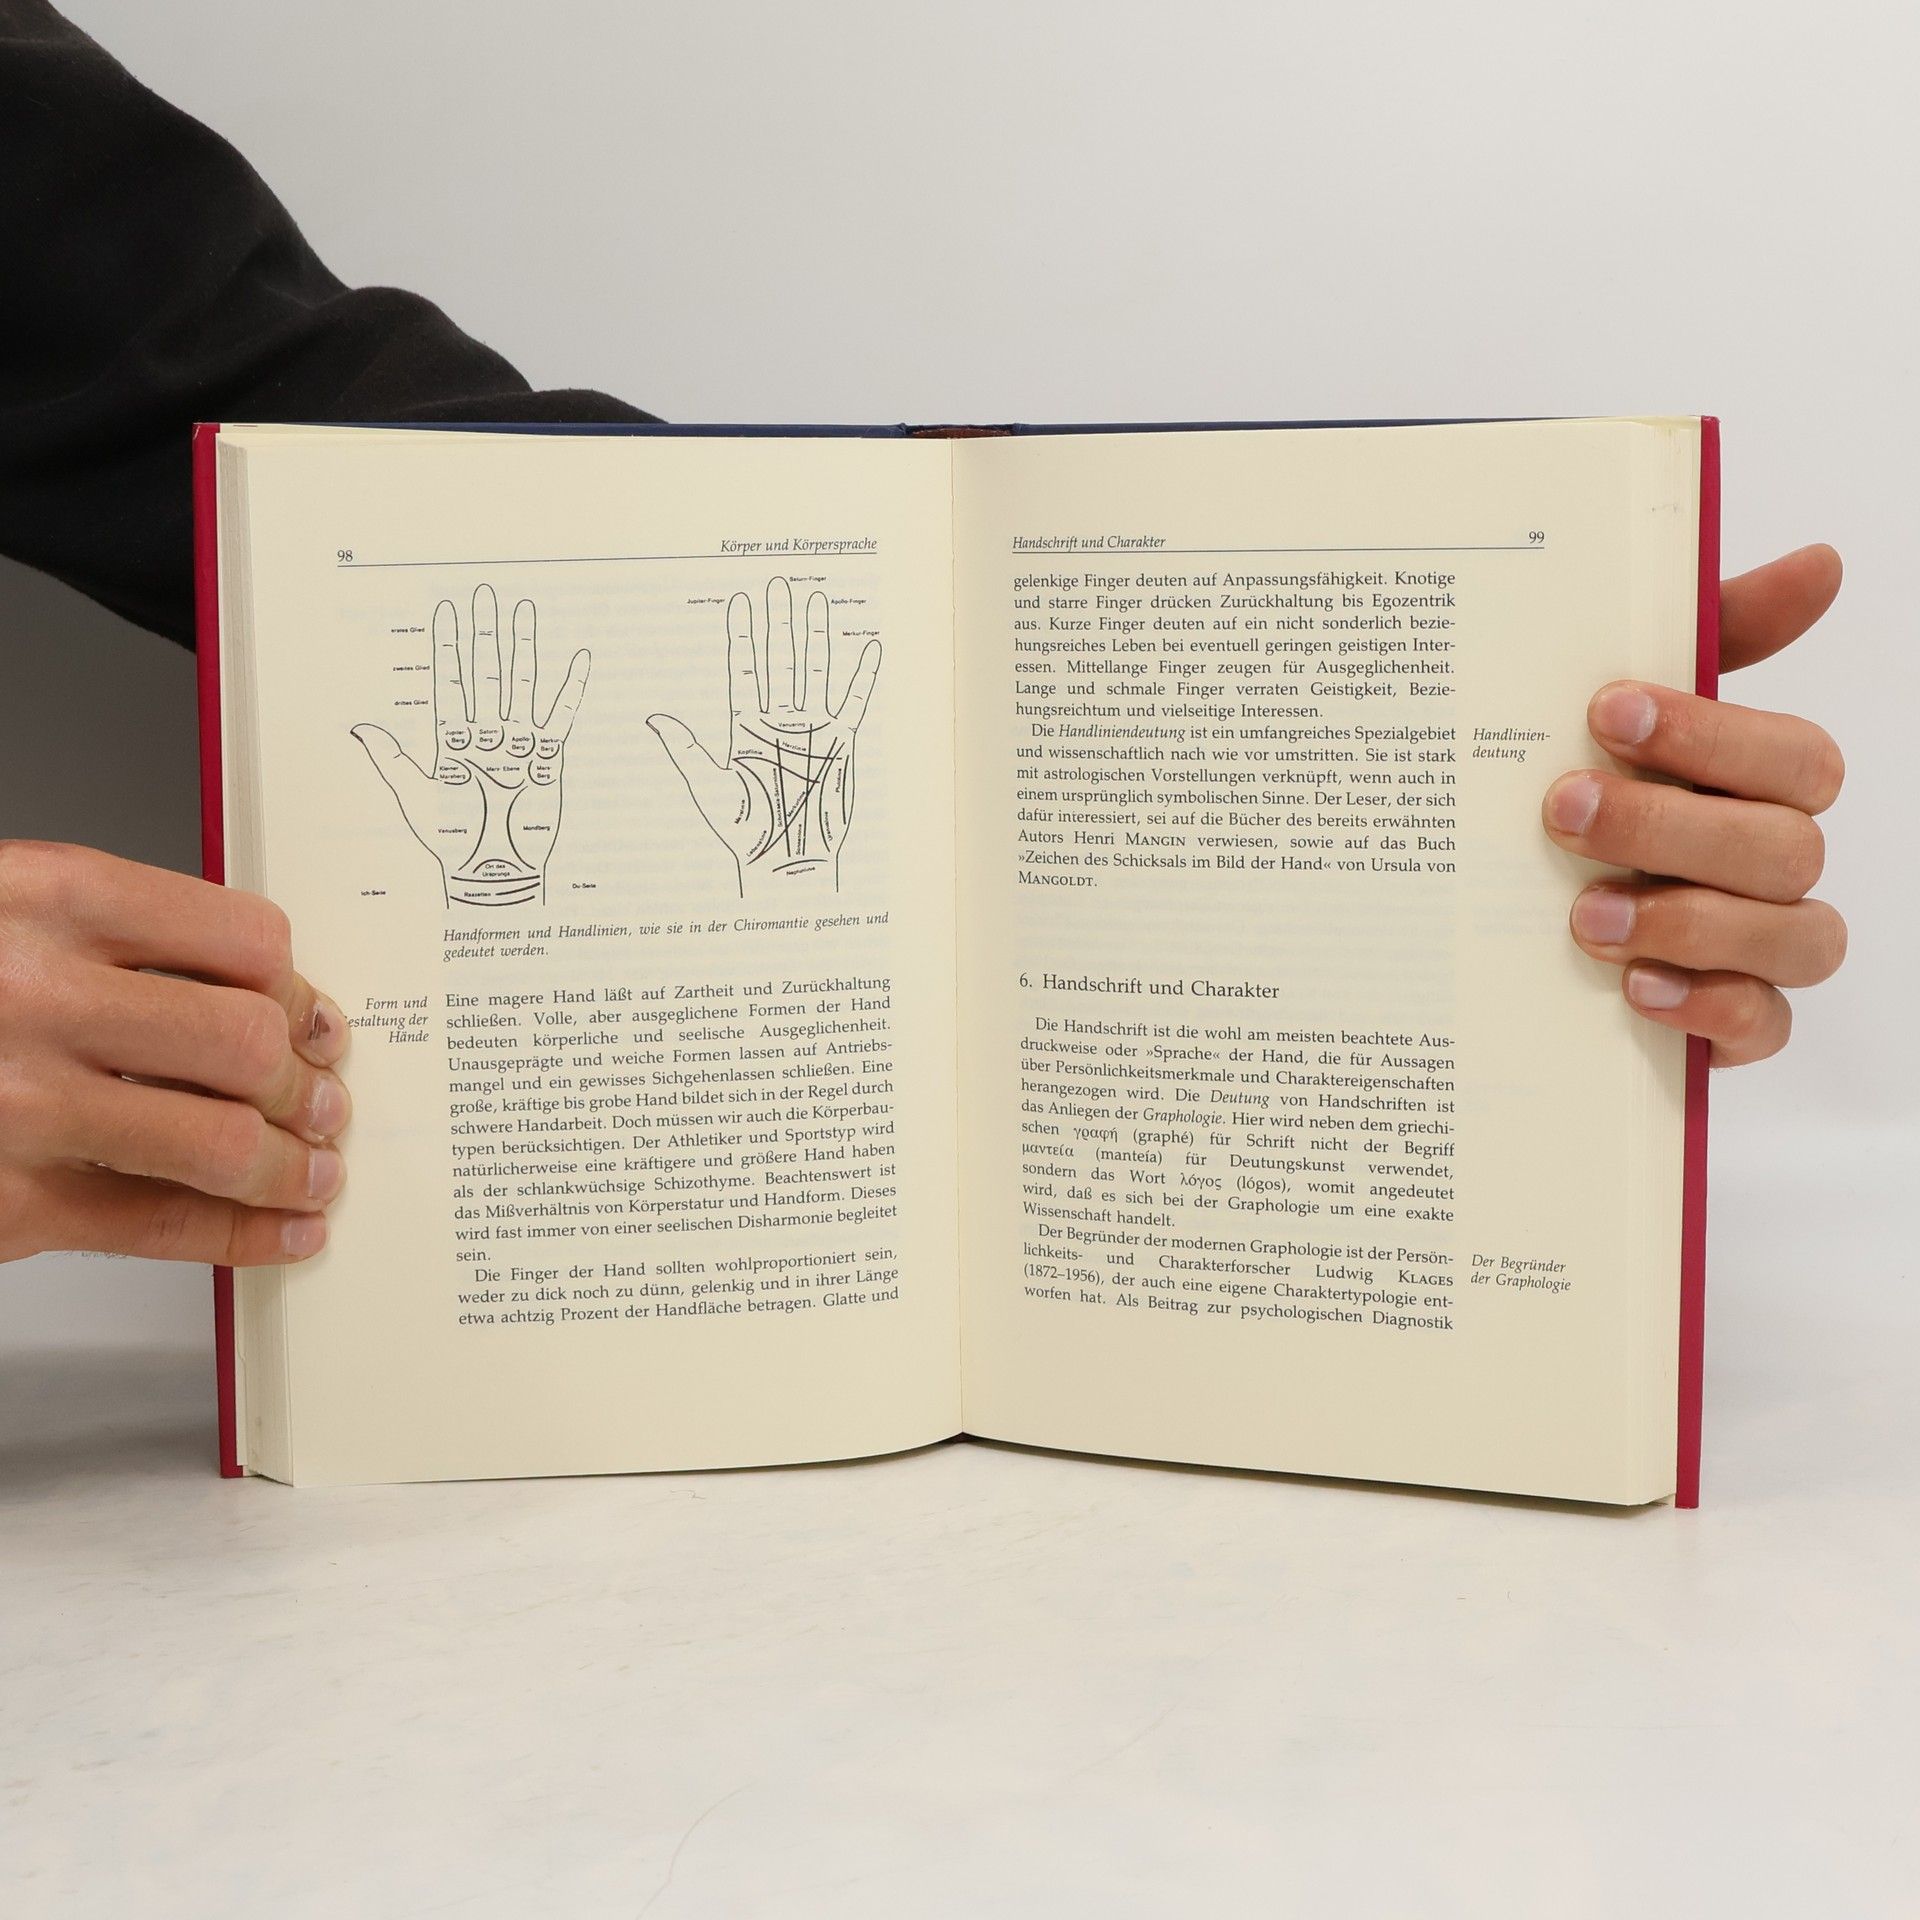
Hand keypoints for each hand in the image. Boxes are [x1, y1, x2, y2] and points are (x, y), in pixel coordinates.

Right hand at [0, 844, 349, 1266]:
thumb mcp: (8, 919)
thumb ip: (115, 943)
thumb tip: (267, 1001)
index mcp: (44, 896)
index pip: (241, 939)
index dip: (297, 991)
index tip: (315, 1018)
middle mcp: (34, 994)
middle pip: (246, 1043)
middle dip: (306, 1084)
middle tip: (325, 1103)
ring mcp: (17, 1104)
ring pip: (220, 1141)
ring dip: (292, 1166)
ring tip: (314, 1171)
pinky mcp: (3, 1201)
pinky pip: (161, 1223)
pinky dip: (243, 1235)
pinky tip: (282, 1232)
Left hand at [352, 585, 588, 907]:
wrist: (492, 873)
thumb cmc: (452, 842)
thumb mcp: (413, 798)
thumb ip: (391, 760)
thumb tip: (359, 728)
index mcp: (453, 741)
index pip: (450, 683)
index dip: (448, 648)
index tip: (447, 610)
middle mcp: (486, 736)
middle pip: (485, 676)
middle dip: (485, 635)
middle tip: (485, 595)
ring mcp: (518, 746)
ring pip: (520, 687)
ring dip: (522, 650)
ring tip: (523, 612)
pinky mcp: (547, 761)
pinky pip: (560, 719)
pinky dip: (570, 690)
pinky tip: (577, 660)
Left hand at [647, 576, 879, 896]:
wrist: (787, 863)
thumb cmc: (746, 833)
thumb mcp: (709, 789)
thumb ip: (687, 751)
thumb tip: (653, 719)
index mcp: (746, 729)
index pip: (744, 671)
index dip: (743, 637)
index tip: (740, 601)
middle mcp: (780, 723)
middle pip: (780, 661)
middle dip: (779, 623)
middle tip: (778, 584)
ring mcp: (812, 731)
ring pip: (814, 672)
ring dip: (815, 637)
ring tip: (813, 599)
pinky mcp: (841, 746)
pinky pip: (855, 703)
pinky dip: (862, 676)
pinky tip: (868, 647)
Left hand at [1543, 544, 1846, 1065]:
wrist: (1512, 919)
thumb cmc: (1593, 789)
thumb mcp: (1623, 713)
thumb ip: (1711, 638)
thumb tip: (1823, 562)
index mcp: (1762, 785)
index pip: (1793, 757)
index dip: (1708, 734)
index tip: (1603, 709)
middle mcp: (1778, 863)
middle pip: (1785, 847)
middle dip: (1670, 826)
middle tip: (1563, 810)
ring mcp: (1766, 947)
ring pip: (1794, 935)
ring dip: (1690, 921)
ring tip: (1585, 916)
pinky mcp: (1738, 1022)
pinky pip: (1765, 1023)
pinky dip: (1708, 1007)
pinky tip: (1635, 990)